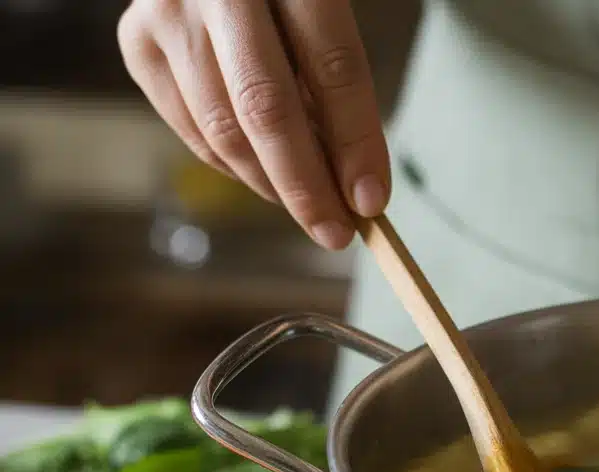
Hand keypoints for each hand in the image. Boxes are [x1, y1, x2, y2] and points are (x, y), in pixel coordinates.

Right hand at [117, 0, 389, 248]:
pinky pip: (191, 127)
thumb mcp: (322, 9)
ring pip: (223, 127)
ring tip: (308, 209)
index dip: (355, 143)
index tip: (372, 200)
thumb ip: (335, 79)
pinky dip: (233, 166)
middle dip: (306, 186)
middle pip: (267, 108)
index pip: (333, 68)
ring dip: (271, 185)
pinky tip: (264, 177)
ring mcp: (168, 14)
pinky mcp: (138, 42)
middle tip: (336, 232)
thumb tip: (352, 180)